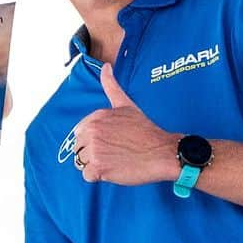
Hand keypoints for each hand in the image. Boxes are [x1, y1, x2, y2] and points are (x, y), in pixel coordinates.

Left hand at [73, 64, 176, 185]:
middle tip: (115, 152)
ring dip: (96, 165)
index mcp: (95, 117)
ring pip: (81, 163)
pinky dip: (99, 177)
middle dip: (93, 153)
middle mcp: (91, 131)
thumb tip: (106, 66)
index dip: (94, 140)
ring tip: (115, 160)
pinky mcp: (98, 167)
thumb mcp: (126, 104)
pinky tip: (115, 169)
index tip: (111, 141)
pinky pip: (87, 176)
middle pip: (79, 149)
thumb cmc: (146, 130)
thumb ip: (111, 86)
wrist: (163, 152)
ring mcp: (94, 150)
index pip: (79, 133)